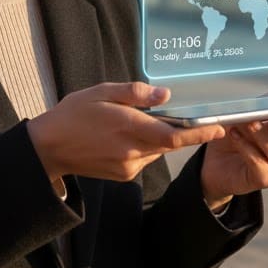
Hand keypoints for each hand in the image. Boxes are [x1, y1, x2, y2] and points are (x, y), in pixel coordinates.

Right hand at [28, 83, 224, 183]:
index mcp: (128, 128)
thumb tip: (165, 95)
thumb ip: (135, 93)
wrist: (48, 148)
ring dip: (158, 137)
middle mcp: (132, 152)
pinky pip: (144, 158)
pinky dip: (144, 146)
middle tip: (184, 117)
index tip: (219, 128)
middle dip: (179, 131)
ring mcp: (128, 167)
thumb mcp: (101, 92)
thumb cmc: (73, 115)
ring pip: (156, 151)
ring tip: (137, 121)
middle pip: (168, 143)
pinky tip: (124, 135)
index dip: (200, 134)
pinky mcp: (124, 175)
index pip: (174, 136)